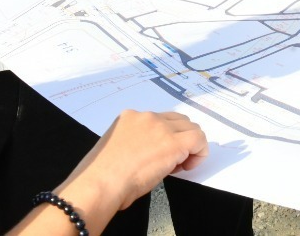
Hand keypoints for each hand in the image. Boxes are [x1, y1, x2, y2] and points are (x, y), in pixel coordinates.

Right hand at [60, 111, 207, 213]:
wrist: (100, 183)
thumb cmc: (101, 176)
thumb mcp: (117, 148)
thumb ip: (134, 143)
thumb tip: (147, 154)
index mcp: (129, 117)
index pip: (159, 121)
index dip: (165, 138)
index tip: (158, 156)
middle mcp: (146, 117)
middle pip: (178, 121)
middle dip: (180, 139)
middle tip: (172, 163)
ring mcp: (161, 127)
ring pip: (191, 128)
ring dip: (190, 145)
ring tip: (179, 166)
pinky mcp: (173, 142)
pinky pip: (198, 140)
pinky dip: (199, 152)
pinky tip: (188, 166)